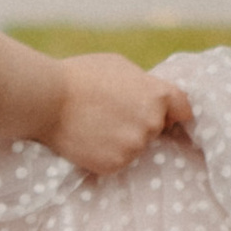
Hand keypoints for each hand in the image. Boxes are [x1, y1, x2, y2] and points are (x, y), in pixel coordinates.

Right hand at [45, 52, 192, 179]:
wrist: (47, 100)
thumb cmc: (80, 75)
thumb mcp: (120, 66)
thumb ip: (143, 84)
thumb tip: (149, 97)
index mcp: (157, 95)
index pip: (184, 109)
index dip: (173, 111)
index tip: (164, 115)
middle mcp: (152, 123)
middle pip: (156, 129)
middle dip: (141, 124)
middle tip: (113, 117)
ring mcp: (134, 146)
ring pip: (136, 147)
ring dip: (123, 141)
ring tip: (96, 128)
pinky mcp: (115, 164)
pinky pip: (118, 161)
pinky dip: (106, 154)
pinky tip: (89, 141)